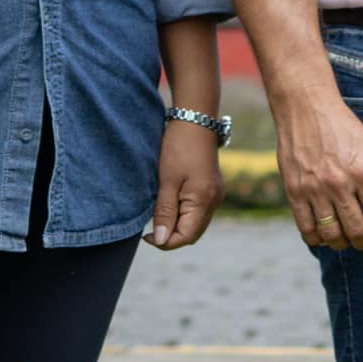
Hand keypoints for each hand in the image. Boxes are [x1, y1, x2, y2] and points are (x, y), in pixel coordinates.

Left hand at [148, 119, 223, 249]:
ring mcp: (215, 195)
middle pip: (192, 233)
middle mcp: (214, 202)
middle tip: (150, 228)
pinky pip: (198, 211)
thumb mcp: (167, 180)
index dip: (166, 242)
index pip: (186, 237)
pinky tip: (170, 204)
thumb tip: (161, 240)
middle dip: (171, 235)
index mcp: (204, 202)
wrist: (195, 120)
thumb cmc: (179, 148)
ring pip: (196, 223)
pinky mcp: (212, 188)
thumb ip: (164, 212)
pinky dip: (184, 213)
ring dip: (177, 224)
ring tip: (158, 214)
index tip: (147, 236)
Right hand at [278, 91, 362, 250]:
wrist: (305, 106)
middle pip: (357, 230)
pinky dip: (315, 237)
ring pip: (331, 234)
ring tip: (343, 238)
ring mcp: (314, 188)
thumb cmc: (342, 127)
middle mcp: (339, 183)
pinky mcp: (294, 190)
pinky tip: (322, 232)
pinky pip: (305, 227)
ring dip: (340, 243)